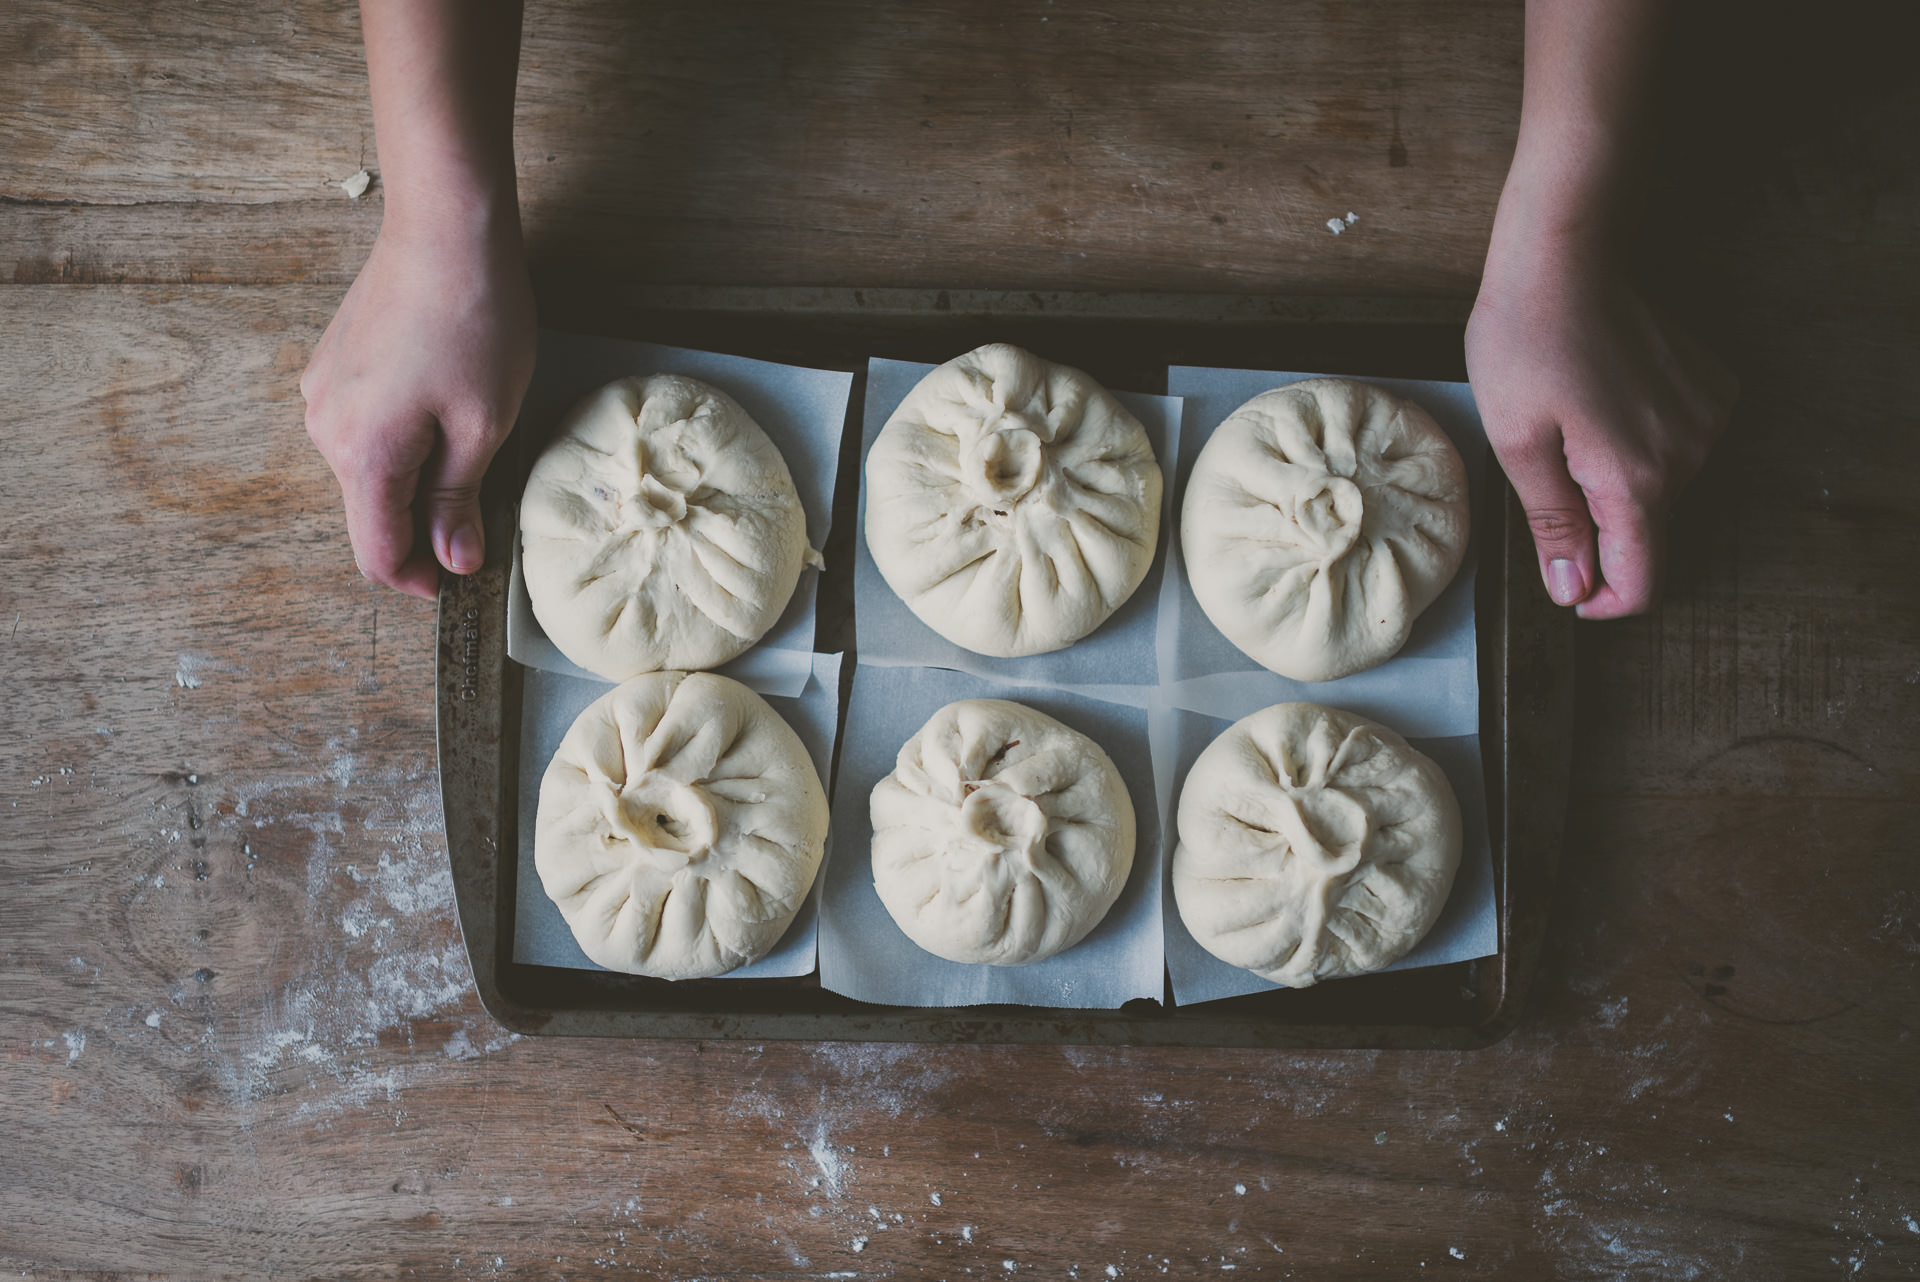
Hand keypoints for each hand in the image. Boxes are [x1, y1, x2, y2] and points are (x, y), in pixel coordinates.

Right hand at [301, 214, 534, 599]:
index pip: (378, 554)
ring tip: (469, 453)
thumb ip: (459, 500)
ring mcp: (323, 393)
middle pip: (370, 513)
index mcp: (364, 454)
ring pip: (367, 471)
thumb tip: (453, 559)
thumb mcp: (483, 425)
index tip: (457, 584)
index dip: (419, 581)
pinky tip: (442, 412)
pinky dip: (399, 442)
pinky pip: (363, 429)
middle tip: (479, 522)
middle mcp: (326, 428)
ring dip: (411, 482)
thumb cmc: (474, 320)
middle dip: (419, 531)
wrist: (446, 227)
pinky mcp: (333, 366)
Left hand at [1466, 249, 1735, 618]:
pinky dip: (1640, 438)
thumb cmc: (1526, 342)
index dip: (1603, 598)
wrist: (1564, 255)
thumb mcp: (1518, 444)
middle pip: (1646, 530)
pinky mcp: (1712, 386)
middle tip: (1545, 465)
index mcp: (1637, 480)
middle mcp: (1689, 455)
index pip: (1642, 578)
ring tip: (1570, 420)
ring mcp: (1707, 418)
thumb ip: (1553, 525)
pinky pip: (1676, 442)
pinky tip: (1604, 397)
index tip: (1569, 590)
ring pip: (1659, 486)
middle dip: (1597, 523)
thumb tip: (1572, 590)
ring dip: (1615, 476)